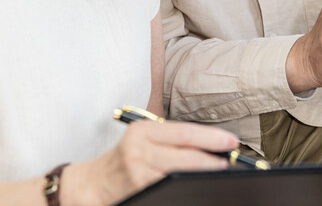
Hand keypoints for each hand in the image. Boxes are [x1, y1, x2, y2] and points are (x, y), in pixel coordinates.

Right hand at [67, 120, 238, 204]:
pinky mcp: (137, 190)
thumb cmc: (124, 159)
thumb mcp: (142, 140)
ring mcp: (137, 172)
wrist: (91, 184)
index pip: (184, 132)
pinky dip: (184, 188)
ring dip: (201, 175)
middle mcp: (139, 149)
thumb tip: (210, 145)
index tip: (230, 141)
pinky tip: (195, 187)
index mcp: (143, 130)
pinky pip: (167, 188)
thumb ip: (170, 140)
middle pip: (185, 155)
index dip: (211, 137)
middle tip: (230, 160)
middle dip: (212, 159)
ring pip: (179, 174)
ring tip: (218, 173)